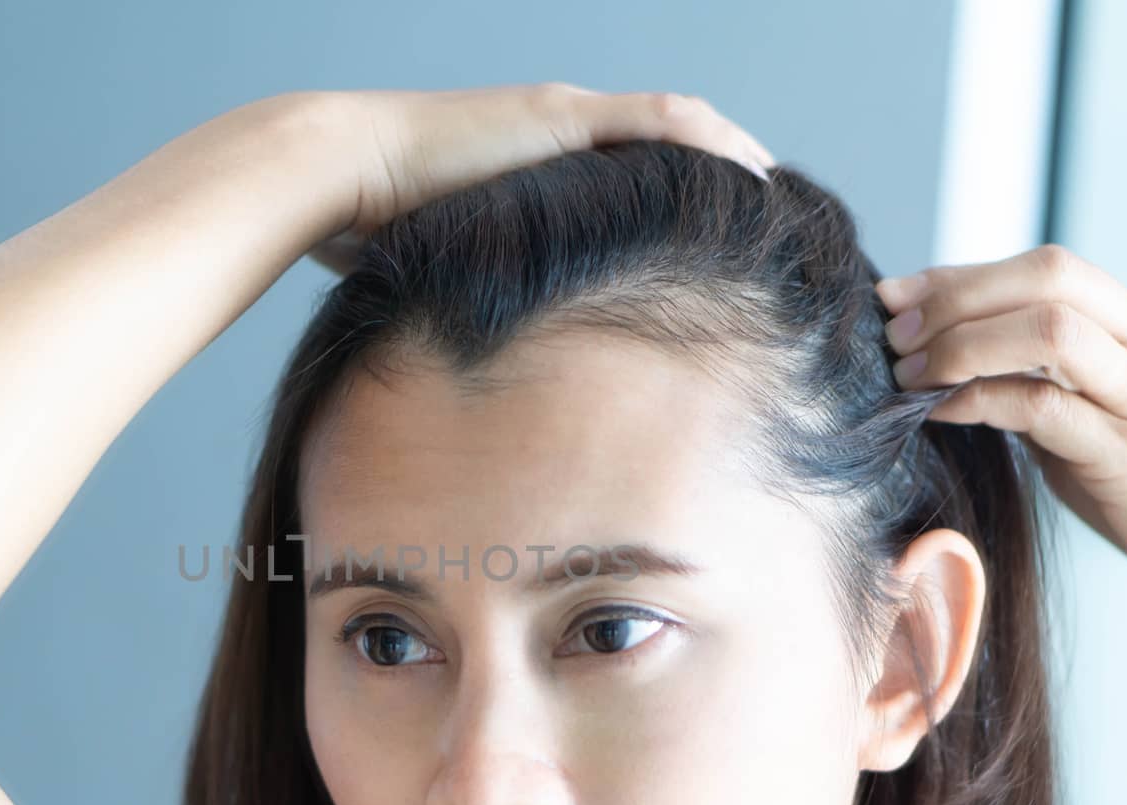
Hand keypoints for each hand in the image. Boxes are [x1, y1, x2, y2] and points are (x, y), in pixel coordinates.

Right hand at [301, 83, 773, 275]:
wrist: (343, 172)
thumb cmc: (374, 228)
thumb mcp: (447, 267)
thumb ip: (482, 294)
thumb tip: (494, 366)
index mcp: (540, 162)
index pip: (634, 170)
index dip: (686, 200)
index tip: (724, 246)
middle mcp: (561, 128)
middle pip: (670, 142)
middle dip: (726, 178)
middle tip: (775, 227)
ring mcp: (564, 116)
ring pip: (679, 124)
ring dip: (736, 156)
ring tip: (783, 201)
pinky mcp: (563, 116)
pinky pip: (662, 121)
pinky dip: (715, 142)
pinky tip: (757, 175)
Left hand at [878, 244, 1126, 622]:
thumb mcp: (1097, 416)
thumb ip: (1041, 378)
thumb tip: (945, 348)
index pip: (1053, 269)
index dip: (964, 274)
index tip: (899, 293)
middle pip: (1052, 278)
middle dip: (958, 297)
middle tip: (896, 333)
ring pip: (1051, 332)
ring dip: (963, 345)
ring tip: (910, 374)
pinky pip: (1044, 409)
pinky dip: (977, 401)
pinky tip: (937, 412)